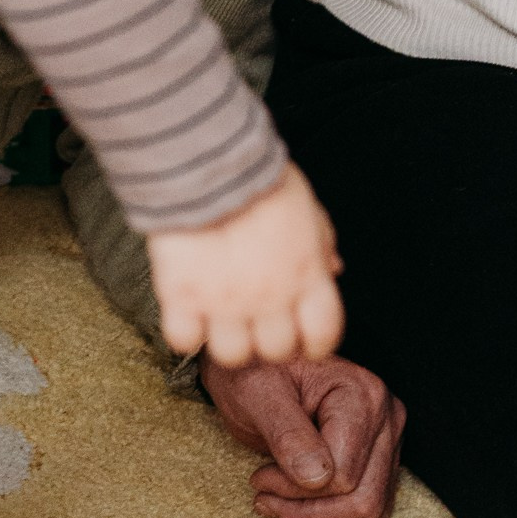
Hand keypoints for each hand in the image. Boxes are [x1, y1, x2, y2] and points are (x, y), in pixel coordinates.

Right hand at [146, 162, 342, 369]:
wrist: (208, 161)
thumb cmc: (260, 178)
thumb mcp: (305, 207)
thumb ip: (321, 241)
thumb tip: (334, 268)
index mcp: (307, 278)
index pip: (324, 337)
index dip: (314, 342)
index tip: (301, 334)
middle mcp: (271, 299)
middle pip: (276, 352)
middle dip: (268, 340)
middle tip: (254, 318)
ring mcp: (225, 304)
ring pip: (233, 356)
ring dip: (228, 341)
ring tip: (219, 318)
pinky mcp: (182, 298)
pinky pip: (184, 341)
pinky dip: (185, 332)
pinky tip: (187, 312)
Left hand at [203, 353, 404, 517]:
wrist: (255, 364)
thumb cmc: (252, 372)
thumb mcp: (256, 394)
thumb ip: (286, 433)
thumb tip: (315, 477)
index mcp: (362, 395)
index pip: (342, 475)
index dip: (295, 489)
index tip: (258, 478)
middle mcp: (387, 418)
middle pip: (363, 500)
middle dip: (308, 511)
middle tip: (264, 495)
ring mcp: (388, 441)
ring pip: (371, 512)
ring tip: (275, 500)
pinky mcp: (380, 461)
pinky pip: (370, 510)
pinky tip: (296, 502)